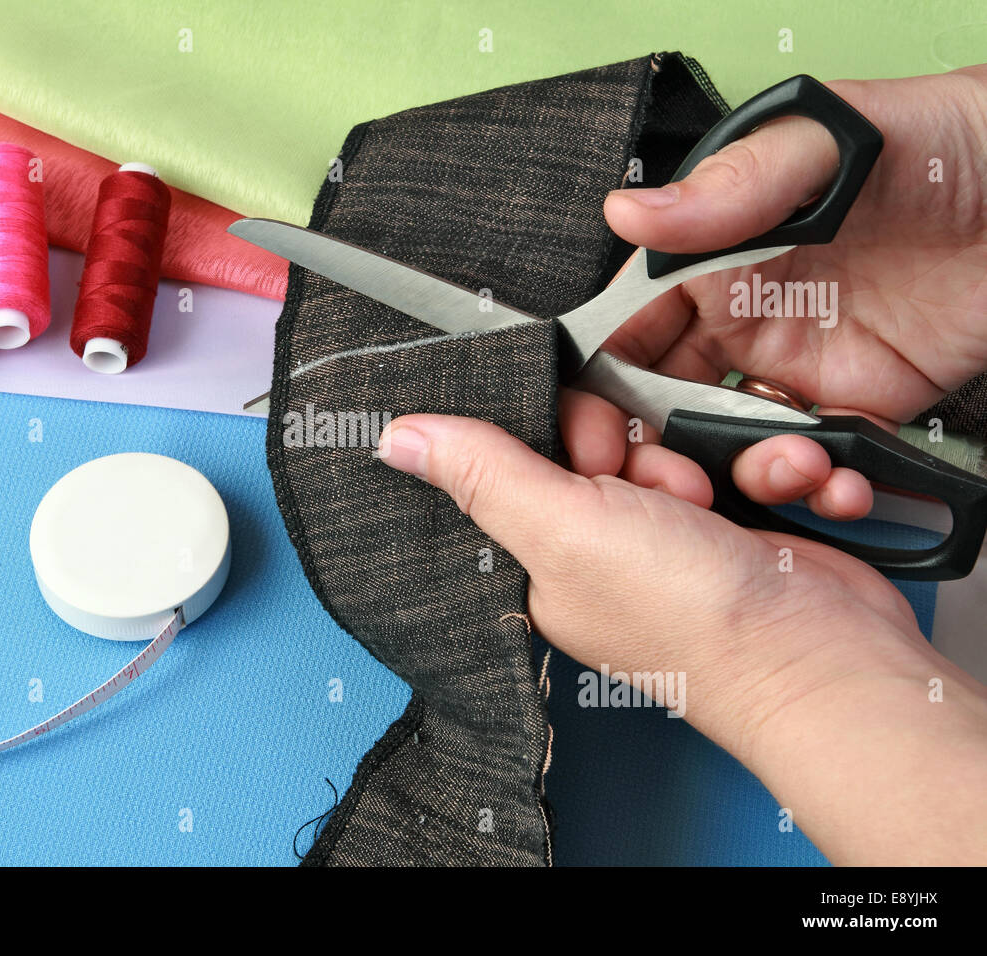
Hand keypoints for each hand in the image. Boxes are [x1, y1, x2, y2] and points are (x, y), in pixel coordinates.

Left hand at [377, 413, 986, 863]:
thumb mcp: (563, 529)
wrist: (822, 655)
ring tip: (722, 504)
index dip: (566, 433)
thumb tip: (397, 438)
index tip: (595, 447)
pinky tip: (784, 491)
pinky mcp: (746, 526)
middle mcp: (609, 550)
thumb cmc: (688, 614)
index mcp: (549, 558)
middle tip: (662, 487)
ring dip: (716, 454)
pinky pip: (750, 461)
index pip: (533, 457)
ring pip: (685, 444)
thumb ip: (483, 474)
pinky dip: (776, 468)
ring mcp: (681, 539)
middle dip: (647, 448)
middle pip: (611, 441)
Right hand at [562, 65, 986, 521]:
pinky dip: (819, 487)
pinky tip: (841, 482)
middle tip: (675, 489)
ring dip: (745, 476)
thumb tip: (629, 212)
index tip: (593, 441)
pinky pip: (813, 463)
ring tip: (793, 470)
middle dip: (655, 455)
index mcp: (708, 260)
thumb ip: (728, 187)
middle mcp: (738, 320)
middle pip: (659, 404)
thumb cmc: (937, 144)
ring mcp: (793, 370)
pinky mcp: (854, 408)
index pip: (622, 333)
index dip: (596, 390)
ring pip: (729, 447)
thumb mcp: (822, 148)